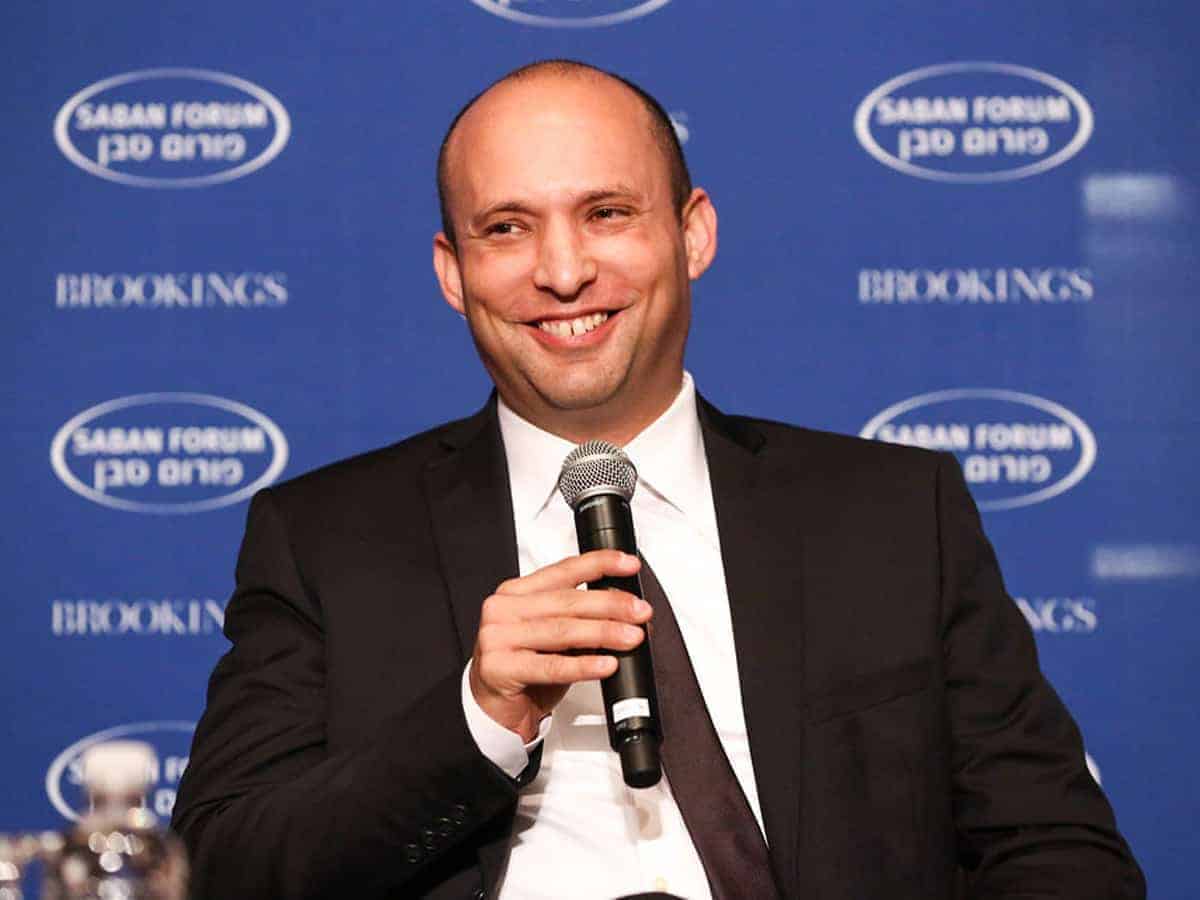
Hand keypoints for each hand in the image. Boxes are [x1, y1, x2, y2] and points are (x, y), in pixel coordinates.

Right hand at [469, 550, 651, 741]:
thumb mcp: (553, 637)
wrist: (494, 709)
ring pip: (562, 630)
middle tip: (640, 611)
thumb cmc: (524, 668)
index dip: (599, 565)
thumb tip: (626, 613)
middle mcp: (504, 609)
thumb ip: (580, 619)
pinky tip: (606, 664)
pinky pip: (551, 666)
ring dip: (603, 632)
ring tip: (631, 636)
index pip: (563, 570)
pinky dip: (584, 665)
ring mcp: (498, 637)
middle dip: (610, 604)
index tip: (628, 565)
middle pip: (566, 601)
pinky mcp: (499, 668)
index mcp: (516, 592)